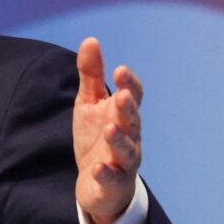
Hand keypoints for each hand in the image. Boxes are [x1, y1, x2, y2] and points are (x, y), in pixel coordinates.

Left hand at [73, 37, 142, 223]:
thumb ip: (91, 74)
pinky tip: (98, 167)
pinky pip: (112, 178)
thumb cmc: (97, 137)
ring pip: (127, 150)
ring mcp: (123, 161)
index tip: (120, 70)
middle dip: (128, 108)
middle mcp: (130, 136)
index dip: (129, 84)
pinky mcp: (112, 183)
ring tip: (110, 129)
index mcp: (123, 114)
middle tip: (121, 95)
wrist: (97, 183)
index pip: (133, 96)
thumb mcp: (89, 103)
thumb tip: (91, 40)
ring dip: (119, 140)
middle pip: (133, 121)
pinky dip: (106, 173)